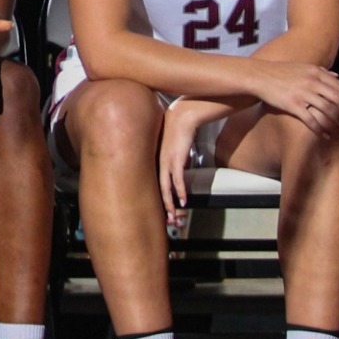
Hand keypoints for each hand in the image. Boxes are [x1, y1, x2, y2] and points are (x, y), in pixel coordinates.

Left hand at [158, 98, 230, 215]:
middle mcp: (158, 163)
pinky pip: (178, 180)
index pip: (155, 184)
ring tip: (173, 217)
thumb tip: (180, 165)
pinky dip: (180, 192)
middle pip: (158, 190)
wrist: (182, 116)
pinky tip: (183, 202)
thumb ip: (174, 157)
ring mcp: (166, 162)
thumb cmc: (177, 128)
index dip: (159, 199)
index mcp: (155, 161)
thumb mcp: (173, 147)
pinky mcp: (176, 160)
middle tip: (167, 222)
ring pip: (165, 188)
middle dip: (163, 208)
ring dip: (170, 204)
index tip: (161, 212)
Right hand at [251, 61, 338, 139]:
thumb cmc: (280, 72)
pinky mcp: (293, 105)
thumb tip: (337, 75)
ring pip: (327, 110)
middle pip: (337, 99)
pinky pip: (311, 119)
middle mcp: (312, 82)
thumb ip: (321, 71)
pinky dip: (320, 129)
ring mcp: (303, 94)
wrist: (260, 76)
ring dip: (337, 121)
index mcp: (316, 72)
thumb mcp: (303, 67)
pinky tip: (325, 135)